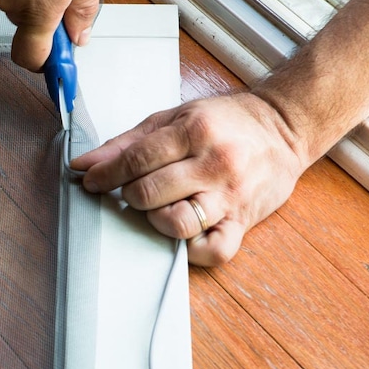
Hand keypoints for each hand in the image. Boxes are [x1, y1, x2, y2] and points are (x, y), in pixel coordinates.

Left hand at [70, 93, 308, 265]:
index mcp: (195, 131)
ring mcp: (230, 196)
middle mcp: (214, 164)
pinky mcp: (244, 222)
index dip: (105, 175)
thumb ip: (127, 143)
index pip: (136, 160)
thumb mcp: (173, 118)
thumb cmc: (224, 122)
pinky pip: (214, 251)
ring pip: (177, 223)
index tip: (91, 181)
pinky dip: (191, 249)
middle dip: (130, 196)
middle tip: (133, 191)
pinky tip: (184, 232)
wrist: (285, 127)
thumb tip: (84, 165)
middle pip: (150, 193)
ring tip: (160, 206)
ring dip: (156, 219)